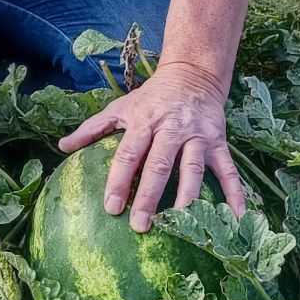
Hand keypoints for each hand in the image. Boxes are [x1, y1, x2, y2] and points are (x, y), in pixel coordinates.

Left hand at [57, 60, 244, 232]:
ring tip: (179, 225)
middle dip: (149, 196)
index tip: (111, 208)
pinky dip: (235, 194)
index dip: (119, 181)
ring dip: (186, 198)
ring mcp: (197, 136)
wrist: (192, 74)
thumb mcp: (120, 107)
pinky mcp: (218, 142)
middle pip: (160, 165)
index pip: (129, 154)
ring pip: (193, 169)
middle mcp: (172, 129)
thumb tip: (62, 146)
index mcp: (144, 121)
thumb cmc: (151, 97)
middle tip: (140, 225)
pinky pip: (228, 170)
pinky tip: (237, 219)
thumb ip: (92, 128)